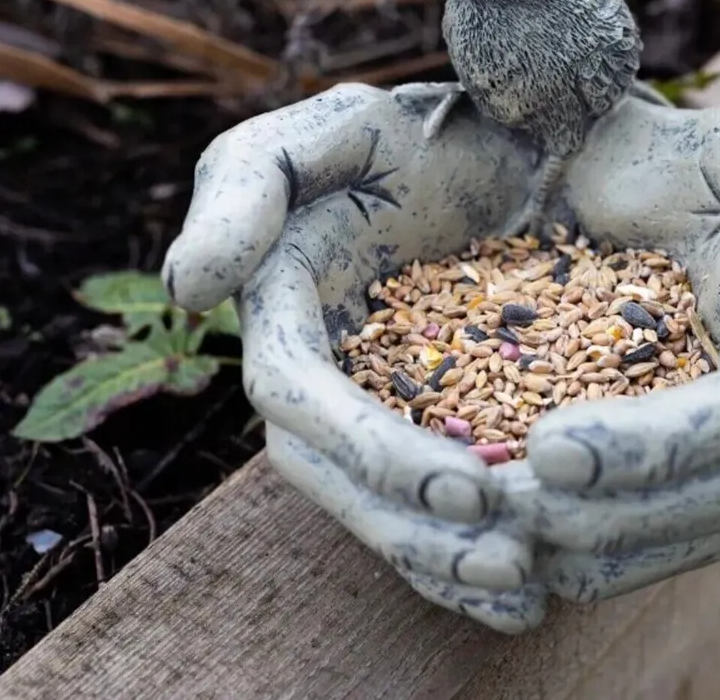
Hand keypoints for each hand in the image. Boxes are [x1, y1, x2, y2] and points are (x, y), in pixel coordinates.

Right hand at [161, 83, 548, 632]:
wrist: (500, 138)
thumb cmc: (402, 128)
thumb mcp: (328, 131)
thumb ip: (245, 190)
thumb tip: (187, 289)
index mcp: (286, 313)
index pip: (302, 401)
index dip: (370, 449)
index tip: (468, 485)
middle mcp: (325, 370)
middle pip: (339, 476)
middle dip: (412, 527)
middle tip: (513, 556)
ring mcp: (381, 400)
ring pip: (385, 503)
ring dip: (444, 557)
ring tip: (529, 588)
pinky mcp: (442, 415)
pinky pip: (438, 496)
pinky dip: (469, 549)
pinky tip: (532, 592)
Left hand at [499, 97, 719, 601]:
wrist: (636, 187)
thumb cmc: (695, 158)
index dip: (665, 443)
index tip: (550, 446)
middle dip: (622, 513)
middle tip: (511, 506)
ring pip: (688, 535)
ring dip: (598, 550)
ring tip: (500, 538)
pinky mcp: (676, 469)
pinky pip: (652, 537)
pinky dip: (590, 558)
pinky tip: (517, 557)